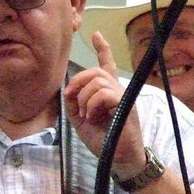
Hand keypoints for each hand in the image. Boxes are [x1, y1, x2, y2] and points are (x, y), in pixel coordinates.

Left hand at [65, 31, 145, 174]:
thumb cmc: (103, 140)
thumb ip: (73, 104)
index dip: (102, 49)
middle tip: (71, 99)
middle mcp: (117, 90)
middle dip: (77, 82)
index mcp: (107, 92)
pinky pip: (104, 94)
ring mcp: (122, 96)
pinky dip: (93, 105)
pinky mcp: (126, 105)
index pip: (106, 65)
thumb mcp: (80, 121)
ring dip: (84, 99)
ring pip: (98, 81)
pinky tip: (93, 117)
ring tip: (86, 115)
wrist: (118, 158)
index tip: (96, 34)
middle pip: (95, 71)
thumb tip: (68, 90)